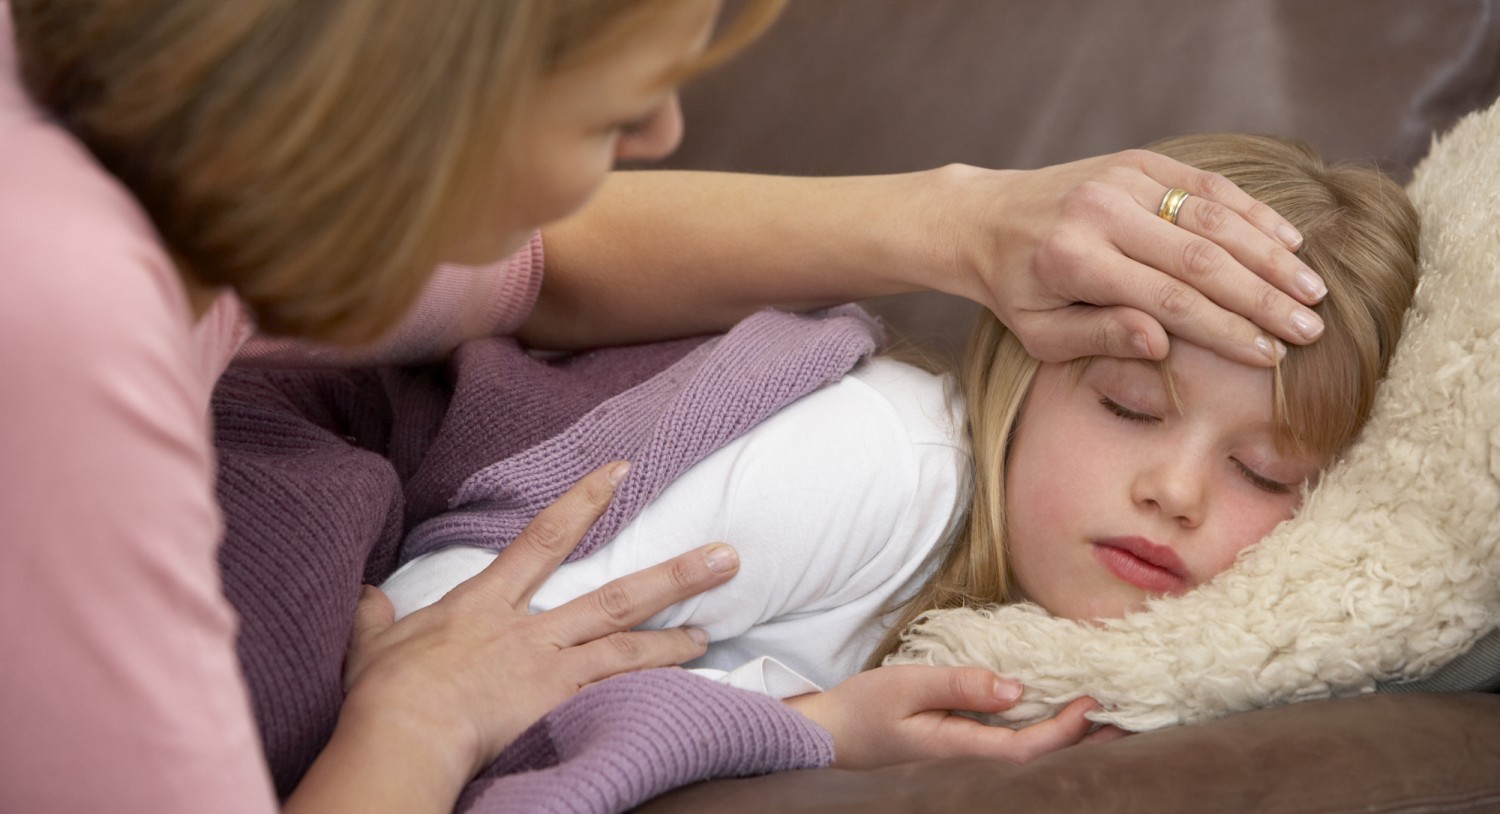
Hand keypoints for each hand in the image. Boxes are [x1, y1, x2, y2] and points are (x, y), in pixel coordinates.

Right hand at [337, 462, 740, 782]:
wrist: (403, 730)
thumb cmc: (384, 690)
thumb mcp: (371, 643)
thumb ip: (374, 615)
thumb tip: (365, 595)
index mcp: (486, 604)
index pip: (544, 539)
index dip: (585, 501)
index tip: (622, 472)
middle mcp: (530, 629)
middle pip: (615, 595)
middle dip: (673, 575)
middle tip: (725, 556)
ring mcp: (550, 668)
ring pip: (628, 645)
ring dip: (674, 635)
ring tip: (710, 630)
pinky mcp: (558, 707)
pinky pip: (617, 693)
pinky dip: (650, 688)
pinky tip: (681, 689)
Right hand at [785, 664, 1108, 768]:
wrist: (828, 737)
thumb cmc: (863, 710)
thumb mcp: (907, 685)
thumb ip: (961, 685)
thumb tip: (1017, 688)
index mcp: (960, 751)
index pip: (1029, 749)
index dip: (1068, 730)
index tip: (1094, 701)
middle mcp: (968, 764)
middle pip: (1039, 761)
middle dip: (1084, 742)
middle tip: (1128, 717)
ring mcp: (964, 764)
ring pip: (1029, 757)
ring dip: (1068, 740)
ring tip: (1106, 721)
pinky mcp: (959, 754)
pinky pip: (1011, 748)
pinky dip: (1042, 736)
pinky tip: (1057, 721)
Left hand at [934, 150, 1326, 366]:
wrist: (983, 217)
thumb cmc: (1016, 289)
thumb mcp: (1041, 332)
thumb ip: (1101, 337)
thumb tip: (1164, 343)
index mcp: (1074, 261)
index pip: (1168, 301)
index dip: (1226, 330)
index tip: (1271, 356)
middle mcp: (1100, 212)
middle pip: (1200, 258)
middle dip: (1262, 297)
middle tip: (1311, 329)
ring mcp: (1121, 178)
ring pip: (1212, 216)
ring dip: (1269, 254)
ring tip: (1313, 290)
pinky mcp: (1137, 160)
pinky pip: (1204, 184)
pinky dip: (1250, 211)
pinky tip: (1288, 241)